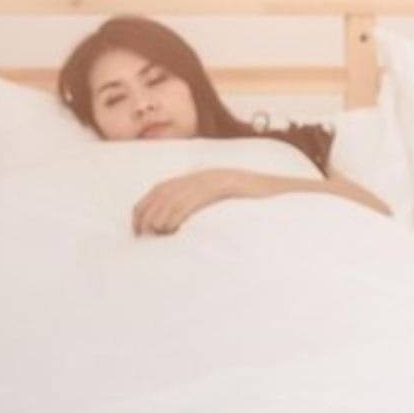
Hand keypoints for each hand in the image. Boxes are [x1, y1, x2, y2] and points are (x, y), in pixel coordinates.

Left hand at [131, 168, 257, 235]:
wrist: (276, 188)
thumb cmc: (249, 200)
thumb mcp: (220, 199)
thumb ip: (200, 203)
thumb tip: (179, 224)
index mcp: (195, 178)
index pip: (158, 190)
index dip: (143, 208)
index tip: (137, 229)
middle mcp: (199, 176)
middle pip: (161, 193)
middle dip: (147, 215)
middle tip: (143, 236)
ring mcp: (210, 180)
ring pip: (173, 198)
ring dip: (159, 217)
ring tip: (155, 234)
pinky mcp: (221, 187)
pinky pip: (191, 201)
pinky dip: (176, 215)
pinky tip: (171, 229)